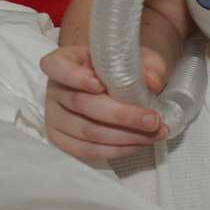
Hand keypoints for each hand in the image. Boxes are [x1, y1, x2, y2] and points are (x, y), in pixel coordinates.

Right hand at [39, 43, 169, 163]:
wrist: (112, 86)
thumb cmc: (119, 68)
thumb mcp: (136, 58)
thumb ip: (147, 65)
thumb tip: (152, 82)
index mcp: (63, 61)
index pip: (57, 67)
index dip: (75, 77)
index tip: (99, 85)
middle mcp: (54, 89)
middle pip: (80, 104)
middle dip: (121, 115)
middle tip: (152, 119)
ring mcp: (55, 118)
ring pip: (87, 132)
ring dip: (125, 137)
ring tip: (154, 134)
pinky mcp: (63, 141)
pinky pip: (88, 151)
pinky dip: (117, 150)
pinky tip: (138, 144)